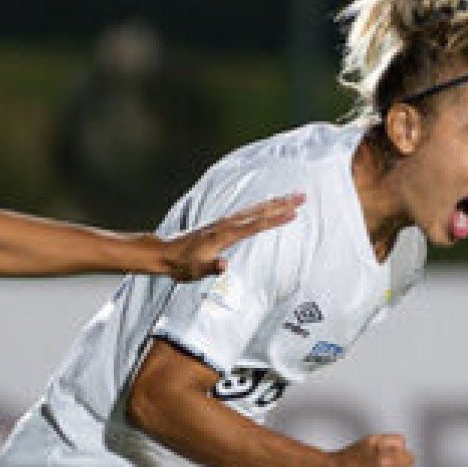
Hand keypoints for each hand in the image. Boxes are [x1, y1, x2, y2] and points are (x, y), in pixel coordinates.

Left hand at [160, 193, 303, 281]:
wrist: (166, 254)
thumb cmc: (182, 264)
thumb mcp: (196, 270)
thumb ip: (211, 267)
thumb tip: (224, 265)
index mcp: (224, 235)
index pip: (255, 226)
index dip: (275, 220)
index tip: (293, 213)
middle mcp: (226, 225)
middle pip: (259, 211)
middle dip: (281, 204)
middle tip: (301, 196)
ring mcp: (224, 222)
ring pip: (255, 209)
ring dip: (274, 202)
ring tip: (292, 196)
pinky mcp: (222, 224)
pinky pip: (247, 212)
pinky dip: (261, 206)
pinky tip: (267, 205)